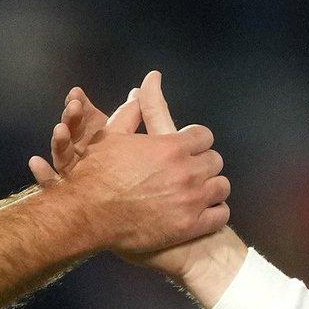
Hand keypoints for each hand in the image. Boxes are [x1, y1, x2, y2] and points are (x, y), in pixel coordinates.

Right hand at [31, 73, 247, 296]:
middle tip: (187, 173)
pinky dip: (214, 212)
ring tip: (195, 193)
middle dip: (202, 164)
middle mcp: (186, 171)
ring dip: (210, 187)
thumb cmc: (96, 175)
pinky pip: (221, 214)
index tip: (186, 150)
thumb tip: (149, 82)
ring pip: (221, 186)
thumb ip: (135, 111)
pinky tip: (201, 212)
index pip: (204, 136)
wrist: (87, 216)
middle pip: (215, 160)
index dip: (195, 142)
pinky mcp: (192, 226)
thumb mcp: (112, 137)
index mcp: (170, 146)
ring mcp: (191, 200)